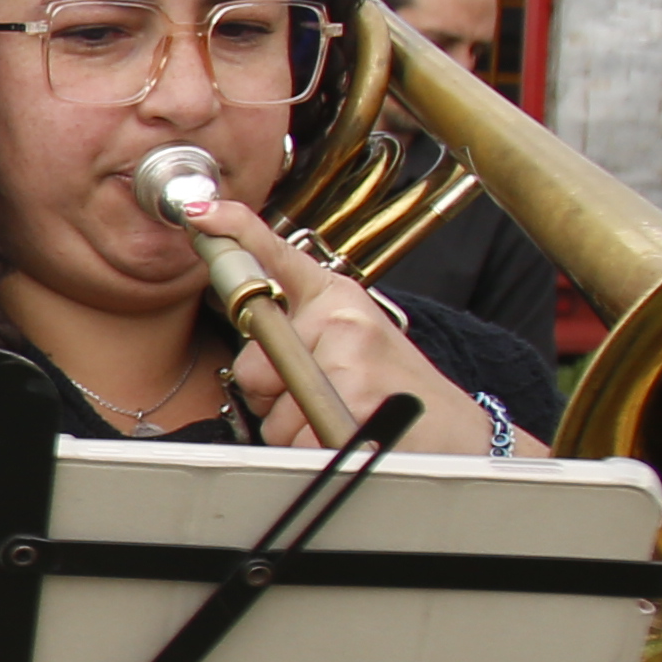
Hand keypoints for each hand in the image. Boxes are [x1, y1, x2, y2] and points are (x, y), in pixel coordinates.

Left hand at [185, 198, 541, 454]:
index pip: (277, 257)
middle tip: (324, 398)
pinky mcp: (355, 396)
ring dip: (296, 428)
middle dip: (271, 397)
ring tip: (346, 417)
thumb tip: (253, 360)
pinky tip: (350, 436)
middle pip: (250, 365)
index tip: (202, 212)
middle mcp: (341, 318)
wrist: (459, 432)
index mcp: (337, 299)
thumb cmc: (396, 392)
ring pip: (271, 412)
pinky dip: (313, 449)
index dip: (236, 231)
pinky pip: (296, 437)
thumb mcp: (351, 346)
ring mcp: (349, 356)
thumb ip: (297, 340)